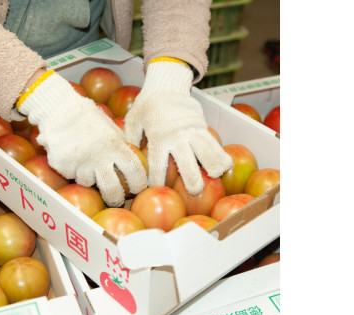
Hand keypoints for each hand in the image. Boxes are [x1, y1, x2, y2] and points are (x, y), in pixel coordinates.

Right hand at [18, 71, 146, 205]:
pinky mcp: (64, 166)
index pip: (134, 171)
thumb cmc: (89, 119)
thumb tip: (136, 164)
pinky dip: (72, 169)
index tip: (137, 188)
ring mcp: (81, 163)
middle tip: (116, 199)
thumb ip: (122, 147)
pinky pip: (71, 174)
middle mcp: (100, 157)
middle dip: (116, 198)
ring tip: (84, 161)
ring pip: (88, 182)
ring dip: (88, 177)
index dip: (138, 183)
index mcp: (116, 146)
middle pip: (112, 189)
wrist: (61, 110)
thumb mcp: (112, 130)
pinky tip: (71, 156)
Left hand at [124, 60, 232, 194]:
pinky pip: (215, 143)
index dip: (157, 182)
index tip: (156, 190)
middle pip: (188, 163)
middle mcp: (177, 136)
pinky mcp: (203, 126)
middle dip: (192, 180)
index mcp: (158, 137)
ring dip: (213, 167)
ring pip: (208, 153)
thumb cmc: (146, 104)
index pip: (158, 166)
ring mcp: (192, 131)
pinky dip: (221, 155)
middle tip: (195, 191)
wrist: (166, 84)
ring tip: (216, 177)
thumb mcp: (133, 120)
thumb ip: (131, 140)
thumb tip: (129, 161)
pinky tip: (225, 166)